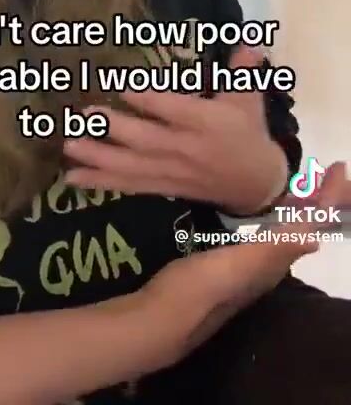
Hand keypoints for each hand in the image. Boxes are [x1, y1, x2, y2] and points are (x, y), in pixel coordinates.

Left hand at [63, 45, 286, 214]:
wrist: (254, 183)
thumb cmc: (247, 133)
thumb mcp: (248, 99)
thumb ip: (242, 70)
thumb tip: (248, 38)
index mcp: (204, 123)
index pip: (172, 109)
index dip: (148, 99)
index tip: (121, 85)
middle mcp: (183, 148)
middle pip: (145, 140)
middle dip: (114, 128)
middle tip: (84, 115)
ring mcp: (170, 170)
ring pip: (131, 166)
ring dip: (98, 157)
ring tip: (69, 146)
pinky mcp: (161, 186)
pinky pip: (129, 185)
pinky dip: (100, 182)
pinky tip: (71, 177)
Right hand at [136, 162, 349, 363]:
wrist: (158, 322)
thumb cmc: (196, 290)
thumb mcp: (234, 267)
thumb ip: (272, 250)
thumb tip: (317, 237)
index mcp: (271, 263)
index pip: (310, 227)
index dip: (327, 199)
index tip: (337, 167)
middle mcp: (265, 266)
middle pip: (301, 228)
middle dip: (316, 199)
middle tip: (322, 170)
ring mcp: (246, 266)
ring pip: (283, 231)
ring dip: (296, 206)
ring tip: (298, 182)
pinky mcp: (226, 264)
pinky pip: (264, 234)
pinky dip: (273, 215)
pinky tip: (259, 208)